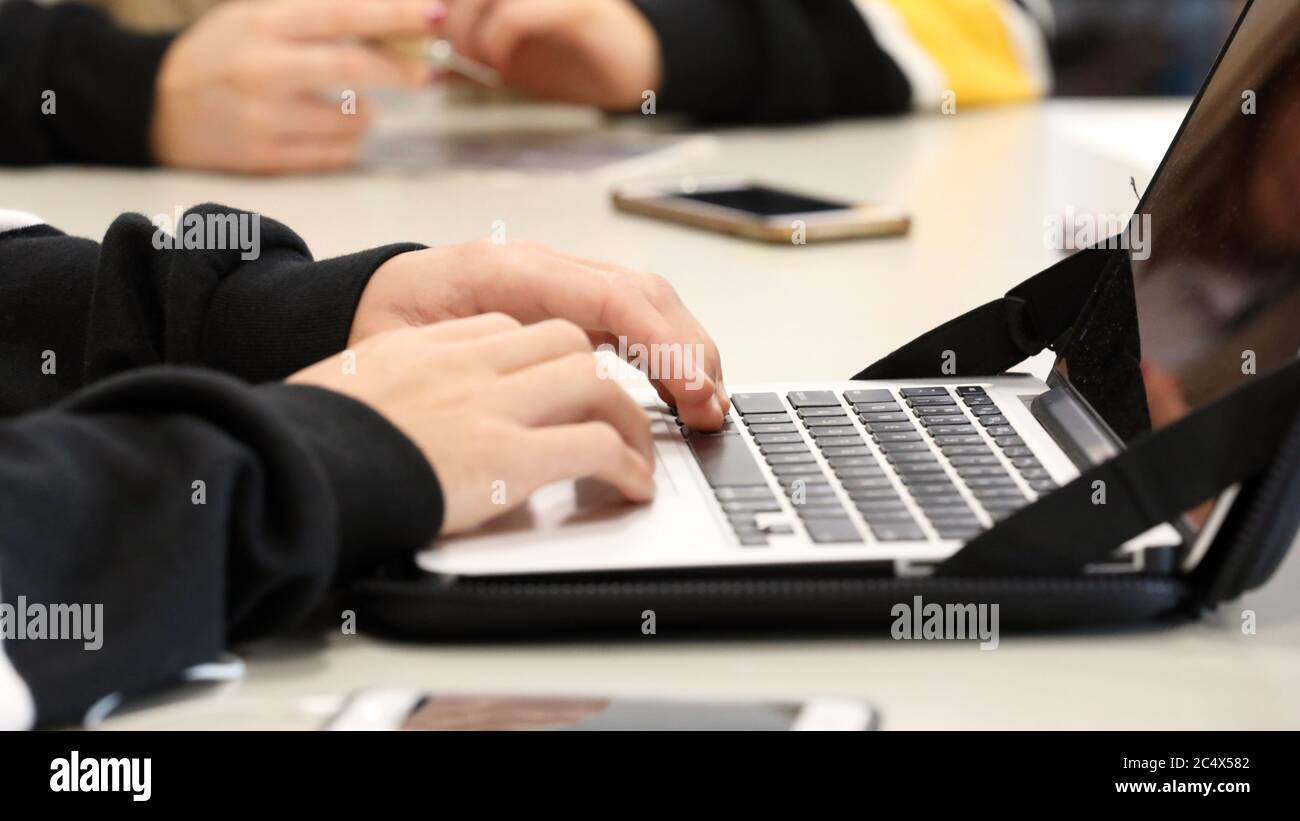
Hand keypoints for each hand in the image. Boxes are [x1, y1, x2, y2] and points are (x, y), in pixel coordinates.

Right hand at [151, 0, 438, 172]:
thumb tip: (399, 28)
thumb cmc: (227, 52)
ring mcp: (261, 118)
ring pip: (351, 121)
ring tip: (350, 103)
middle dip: (401, 72)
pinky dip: (346, 140)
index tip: (438, 15)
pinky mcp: (264, 159)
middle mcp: (261, 69)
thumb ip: (325, 20)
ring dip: (368, 113)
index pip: (343, 14)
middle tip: (429, 75)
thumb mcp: (263, 18)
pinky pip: (336, 155)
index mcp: (264, 23)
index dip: (396, 15)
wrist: (156, 104)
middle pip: (352, 69)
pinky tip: (325, 128)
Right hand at [288, 314, 654, 533]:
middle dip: (599, 379)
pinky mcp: (508, 456)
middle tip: (615, 414)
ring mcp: (491, 405)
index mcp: (426, 347)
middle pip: (564, 341)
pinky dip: (626, 467)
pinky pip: (595, 447)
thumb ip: (388, 389)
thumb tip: (397, 414)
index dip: (547, 362)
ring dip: (627, 420)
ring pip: (594, 381)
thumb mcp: (345, 392)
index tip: (561, 388)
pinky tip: (632, 487)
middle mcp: (465, 364)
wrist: (288, 474)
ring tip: (636, 455)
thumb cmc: (306, 444)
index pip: (510, 331)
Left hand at [352, 240, 728, 429]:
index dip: (664, 346)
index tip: (692, 392)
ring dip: (687, 350)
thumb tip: (547, 389)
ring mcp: (558, 281)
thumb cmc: (384, 327)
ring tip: (706, 404)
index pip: (613, 298)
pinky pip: (630, 317)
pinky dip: (664, 350)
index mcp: (510, 271)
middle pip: (645, 294)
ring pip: (647, 302)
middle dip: (691, 350)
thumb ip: (475, 360)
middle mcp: (544, 266)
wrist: (364, 302)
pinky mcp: (564, 302)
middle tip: (712, 409)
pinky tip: (676, 388)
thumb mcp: (412, 347)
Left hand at [442, 0, 659, 109]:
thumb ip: (475, 59)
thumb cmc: (578, 64)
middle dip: (449, 16)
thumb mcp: (516, 63)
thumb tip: (431, 68)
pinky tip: (501, 66)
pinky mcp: (577, 6)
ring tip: (476, 60)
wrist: (637, 72)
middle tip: (451, 53)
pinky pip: (516, 15)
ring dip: (468, 28)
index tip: (430, 33)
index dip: (439, 7)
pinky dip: (497, 42)